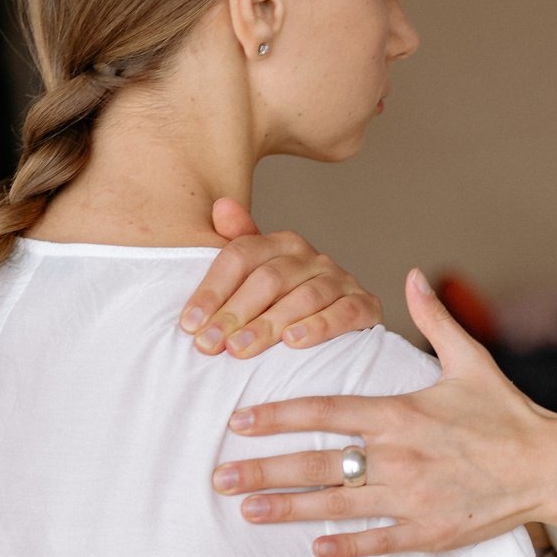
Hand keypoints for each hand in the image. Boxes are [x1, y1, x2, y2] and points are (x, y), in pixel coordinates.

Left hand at [178, 198, 382, 356]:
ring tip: (241, 349)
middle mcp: (312, 257)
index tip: (189, 325)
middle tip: (210, 345)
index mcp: (281, 243)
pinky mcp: (366, 306)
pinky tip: (293, 343)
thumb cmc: (284, 304)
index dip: (212, 290)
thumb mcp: (255, 278)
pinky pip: (343, 312)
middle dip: (235, 313)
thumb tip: (220, 206)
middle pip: (269, 279)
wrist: (339, 327)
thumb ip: (236, 246)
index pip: (240, 256)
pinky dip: (319, 327)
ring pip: (304, 297)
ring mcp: (342, 280)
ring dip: (269, 324)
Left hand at [217, 269, 556, 556]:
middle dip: (264, 471)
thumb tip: (413, 274)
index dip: (277, 417)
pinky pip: (376, 542)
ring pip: (336, 507)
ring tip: (248, 511)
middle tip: (220, 477)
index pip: (325, 413)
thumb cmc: (507, 414)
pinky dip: (343, 546)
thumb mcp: (471, 361)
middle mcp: (399, 458)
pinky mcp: (428, 532)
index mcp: (401, 414)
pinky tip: (312, 547)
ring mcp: (411, 499)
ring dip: (288, 510)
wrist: (550, 467)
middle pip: (317, 465)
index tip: (239, 423)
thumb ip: (434, 319)